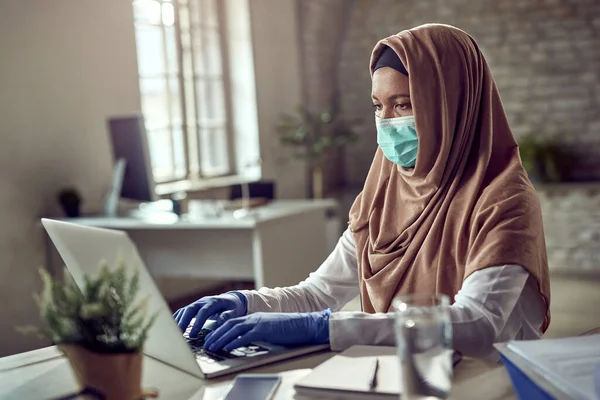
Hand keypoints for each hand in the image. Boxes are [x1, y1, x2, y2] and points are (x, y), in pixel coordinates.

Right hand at [173, 292, 246, 337]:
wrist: (232, 299)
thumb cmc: (234, 307)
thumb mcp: (235, 312)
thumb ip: (228, 316)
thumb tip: (220, 322)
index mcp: (214, 302)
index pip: (203, 311)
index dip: (197, 322)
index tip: (193, 334)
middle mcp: (204, 301)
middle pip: (190, 309)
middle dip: (183, 321)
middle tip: (178, 334)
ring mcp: (198, 303)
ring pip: (185, 310)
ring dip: (178, 321)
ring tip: (174, 334)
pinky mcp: (194, 307)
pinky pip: (183, 312)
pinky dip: (177, 318)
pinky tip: (173, 328)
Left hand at [203, 309, 330, 352]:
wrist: (305, 324)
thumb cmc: (289, 329)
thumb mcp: (269, 329)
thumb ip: (257, 332)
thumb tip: (245, 341)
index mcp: (254, 317)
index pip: (232, 322)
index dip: (219, 330)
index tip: (211, 337)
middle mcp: (254, 318)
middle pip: (229, 324)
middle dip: (215, 334)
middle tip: (206, 344)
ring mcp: (259, 322)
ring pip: (233, 329)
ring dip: (220, 338)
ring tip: (211, 347)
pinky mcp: (264, 329)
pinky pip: (245, 336)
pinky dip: (234, 342)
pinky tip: (227, 347)